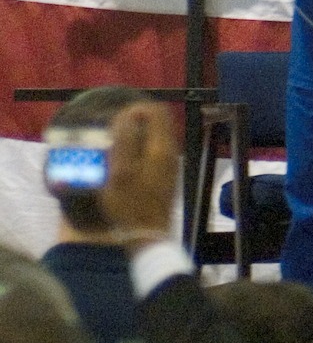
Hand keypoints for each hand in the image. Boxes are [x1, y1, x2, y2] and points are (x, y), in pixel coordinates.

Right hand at [101, 100, 181, 242]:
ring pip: (155, 134)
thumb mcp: (120, 171)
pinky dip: (139, 146)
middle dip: (134, 120)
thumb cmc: (129, 203)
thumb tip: (128, 114)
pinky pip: (153, 148)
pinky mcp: (166, 172)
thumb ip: (125, 140)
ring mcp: (170, 161)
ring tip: (114, 146)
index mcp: (161, 146)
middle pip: (157, 120)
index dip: (133, 109)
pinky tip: (123, 160)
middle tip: (112, 133)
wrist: (146, 233)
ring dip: (135, 134)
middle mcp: (170, 150)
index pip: (155, 110)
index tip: (113, 122)